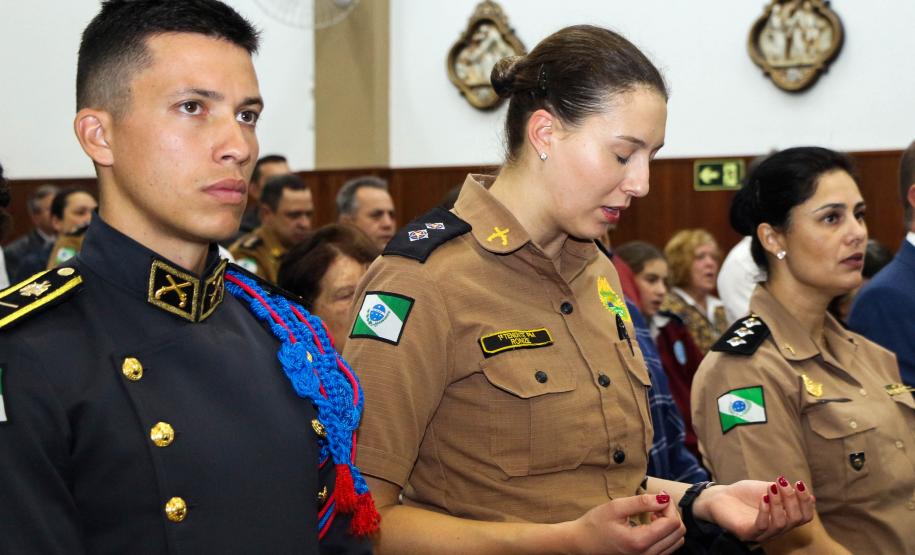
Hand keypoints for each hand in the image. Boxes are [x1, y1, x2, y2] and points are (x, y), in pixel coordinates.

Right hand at [565, 493, 685, 554]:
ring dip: (670, 524)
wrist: (581, 544)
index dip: (669, 505)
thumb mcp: (615, 507)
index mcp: (640, 542)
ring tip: (652, 514)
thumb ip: (641, 502)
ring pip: (677, 541)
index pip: (672, 523)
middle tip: (655, 503)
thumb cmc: (595, 525)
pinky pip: (669, 547)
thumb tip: (664, 498)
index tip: (657, 495)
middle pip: (678, 532)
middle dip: (671, 513)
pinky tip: (651, 524)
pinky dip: (666, 533)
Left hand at [693, 476, 814, 542]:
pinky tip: (763, 497)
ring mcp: (761, 534)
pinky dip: (765, 511)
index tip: (799, 483)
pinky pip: (761, 526)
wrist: (718, 496)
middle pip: (795, 520)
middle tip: (782, 482)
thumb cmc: (744, 494)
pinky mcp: (746, 533)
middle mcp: (775, 530)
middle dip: (793, 499)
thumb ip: (786, 494)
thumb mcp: (769, 490)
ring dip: (779, 502)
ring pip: (781, 523)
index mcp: (784, 519)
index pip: (804, 517)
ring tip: (772, 487)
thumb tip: (811, 496)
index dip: (806, 502)